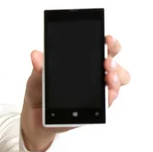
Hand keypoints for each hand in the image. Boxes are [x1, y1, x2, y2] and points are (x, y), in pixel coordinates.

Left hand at [20, 35, 130, 151]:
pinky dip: (109, 97)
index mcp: (84, 62)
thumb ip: (39, 66)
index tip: (108, 38)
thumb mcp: (37, 75)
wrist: (35, 113)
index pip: (103, 48)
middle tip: (107, 61)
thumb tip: (36, 55)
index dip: (110, 43)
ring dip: (115, 78)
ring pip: (117, 83)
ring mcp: (97, 92)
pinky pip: (107, 102)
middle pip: (115, 65)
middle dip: (114, 60)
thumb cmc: (41, 90)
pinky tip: (107, 94)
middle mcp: (95, 75)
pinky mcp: (94, 108)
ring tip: (108, 77)